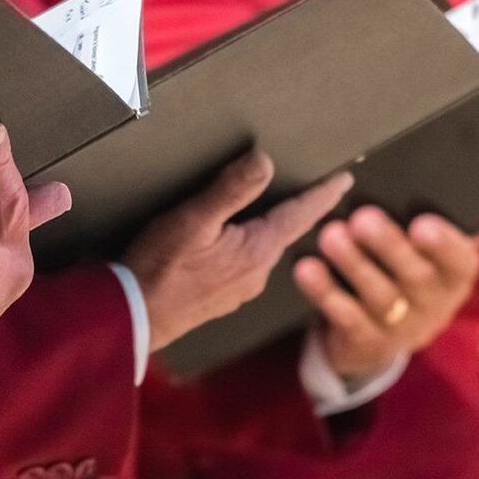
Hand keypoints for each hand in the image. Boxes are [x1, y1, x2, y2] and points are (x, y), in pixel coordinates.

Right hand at [125, 151, 353, 351]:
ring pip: (263, 248)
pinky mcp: (221, 297)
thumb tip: (264, 160)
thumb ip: (231, 189)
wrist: (132, 318)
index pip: (300, 215)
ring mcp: (239, 290)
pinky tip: (232, 239)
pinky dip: (247, 244)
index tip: (345, 179)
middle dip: (297, 209)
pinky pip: (245, 263)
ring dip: (270, 227)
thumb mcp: (194, 220)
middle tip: (313, 187)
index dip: (322, 194)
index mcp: (258, 252)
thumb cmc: (159, 269)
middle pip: (285, 232)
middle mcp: (257, 274)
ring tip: (271, 207)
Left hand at [294, 208, 478, 380]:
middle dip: (389, 246)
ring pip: (380, 297)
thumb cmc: (405, 270)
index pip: (460, 258)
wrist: (381, 335)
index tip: (421, 224)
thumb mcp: (429, 252)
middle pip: (416, 276)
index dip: (444, 243)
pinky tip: (307, 269)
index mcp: (455, 273)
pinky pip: (345, 317)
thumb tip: (461, 186)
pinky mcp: (365, 341)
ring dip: (354, 264)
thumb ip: (441, 221)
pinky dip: (324, 292)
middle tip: (363, 218)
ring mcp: (400, 326)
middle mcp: (434, 303)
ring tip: (330, 236)